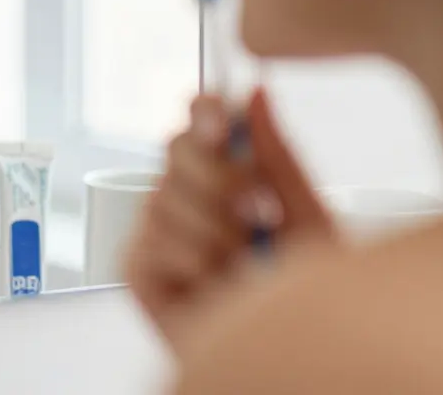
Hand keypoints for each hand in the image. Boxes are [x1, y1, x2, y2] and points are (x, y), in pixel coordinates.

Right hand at [125, 88, 337, 354]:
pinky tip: (214, 285)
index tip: (222, 119)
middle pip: (175, 148)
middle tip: (259, 214)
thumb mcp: (305, 215)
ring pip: (165, 198)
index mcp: (226, 173)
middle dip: (223, 180)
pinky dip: (193, 263)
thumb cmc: (304, 293)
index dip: (204, 112)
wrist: (298, 351)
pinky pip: (152, 244)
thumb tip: (256, 92)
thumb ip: (278, 154)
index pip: (199, 120)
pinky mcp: (137, 270)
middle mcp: (185, 195)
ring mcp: (157, 231)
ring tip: (246, 267)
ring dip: (216, 236)